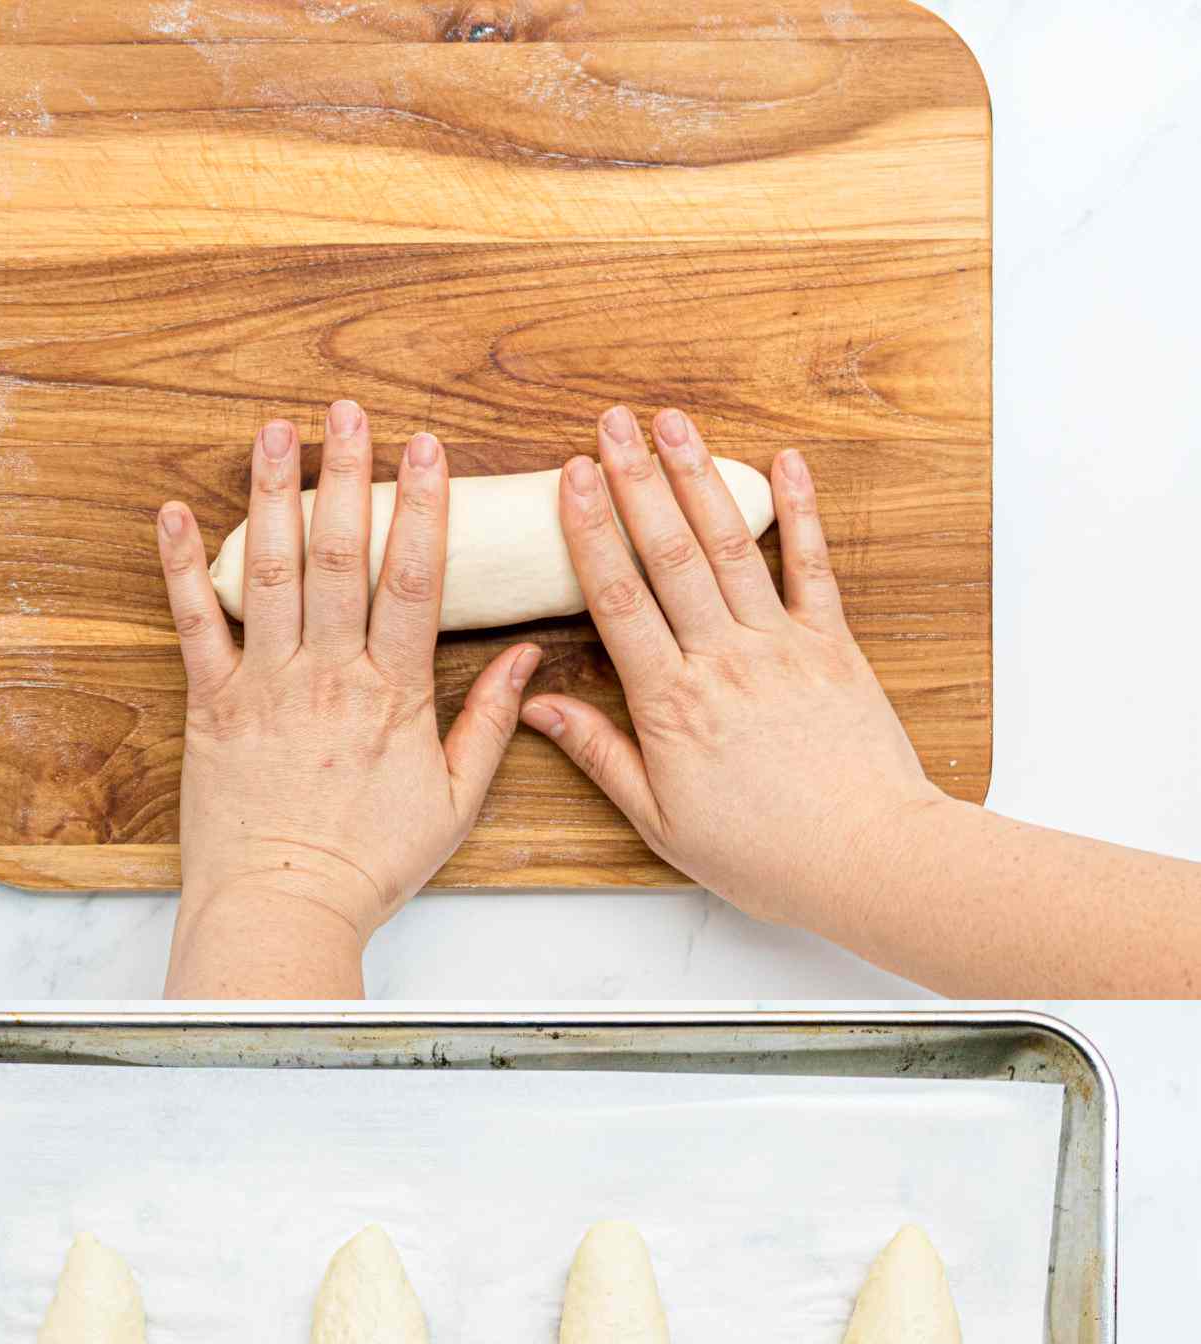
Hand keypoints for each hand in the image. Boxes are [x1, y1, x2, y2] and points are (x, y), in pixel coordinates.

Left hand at [157, 403, 537, 996]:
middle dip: (347, 475)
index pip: (416, 580)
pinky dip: (182, 567)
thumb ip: (493, 723)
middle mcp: (329, 676)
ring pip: (270, 573)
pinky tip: (176, 513)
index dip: (423, 507)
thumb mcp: (456, 801)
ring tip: (276, 432)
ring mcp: (266, 687)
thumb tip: (528, 657)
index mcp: (394, 695)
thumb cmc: (370, 863)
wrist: (285, 907)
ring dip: (272, 495)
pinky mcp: (212, 707)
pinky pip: (194, 625)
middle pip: (341, 556)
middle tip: (348, 411)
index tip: (427, 448)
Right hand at [521, 406, 940, 933]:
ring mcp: (781, 646)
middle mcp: (723, 660)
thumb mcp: (660, 821)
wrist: (866, 859)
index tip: (570, 478)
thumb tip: (538, 707)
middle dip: (636, 480)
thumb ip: (600, 754)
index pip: (618, 599)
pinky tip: (785, 463)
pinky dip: (799, 512)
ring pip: (731, 546)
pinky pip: (812, 567)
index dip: (592, 531)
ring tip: (672, 423)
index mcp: (671, 705)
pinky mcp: (833, 647)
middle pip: (670, 554)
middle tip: (611, 422)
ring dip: (699, 478)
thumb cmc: (763, 854)